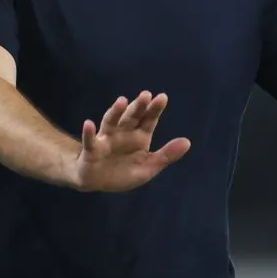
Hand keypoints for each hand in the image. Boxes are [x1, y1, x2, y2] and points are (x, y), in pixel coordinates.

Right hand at [69, 91, 190, 192]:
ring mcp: (107, 139)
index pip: (149, 120)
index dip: (155, 109)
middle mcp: (123, 133)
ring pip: (111, 122)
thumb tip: (188, 142)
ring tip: (122, 101)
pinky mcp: (92, 149)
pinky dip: (88, 132)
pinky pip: (90, 140)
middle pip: (132, 117)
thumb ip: (166, 155)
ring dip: (116, 112)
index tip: (162, 97)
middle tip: (146, 95)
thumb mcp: (148, 167)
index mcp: (139, 136)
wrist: (96, 182)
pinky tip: (88, 124)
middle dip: (138, 107)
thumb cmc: (123, 172)